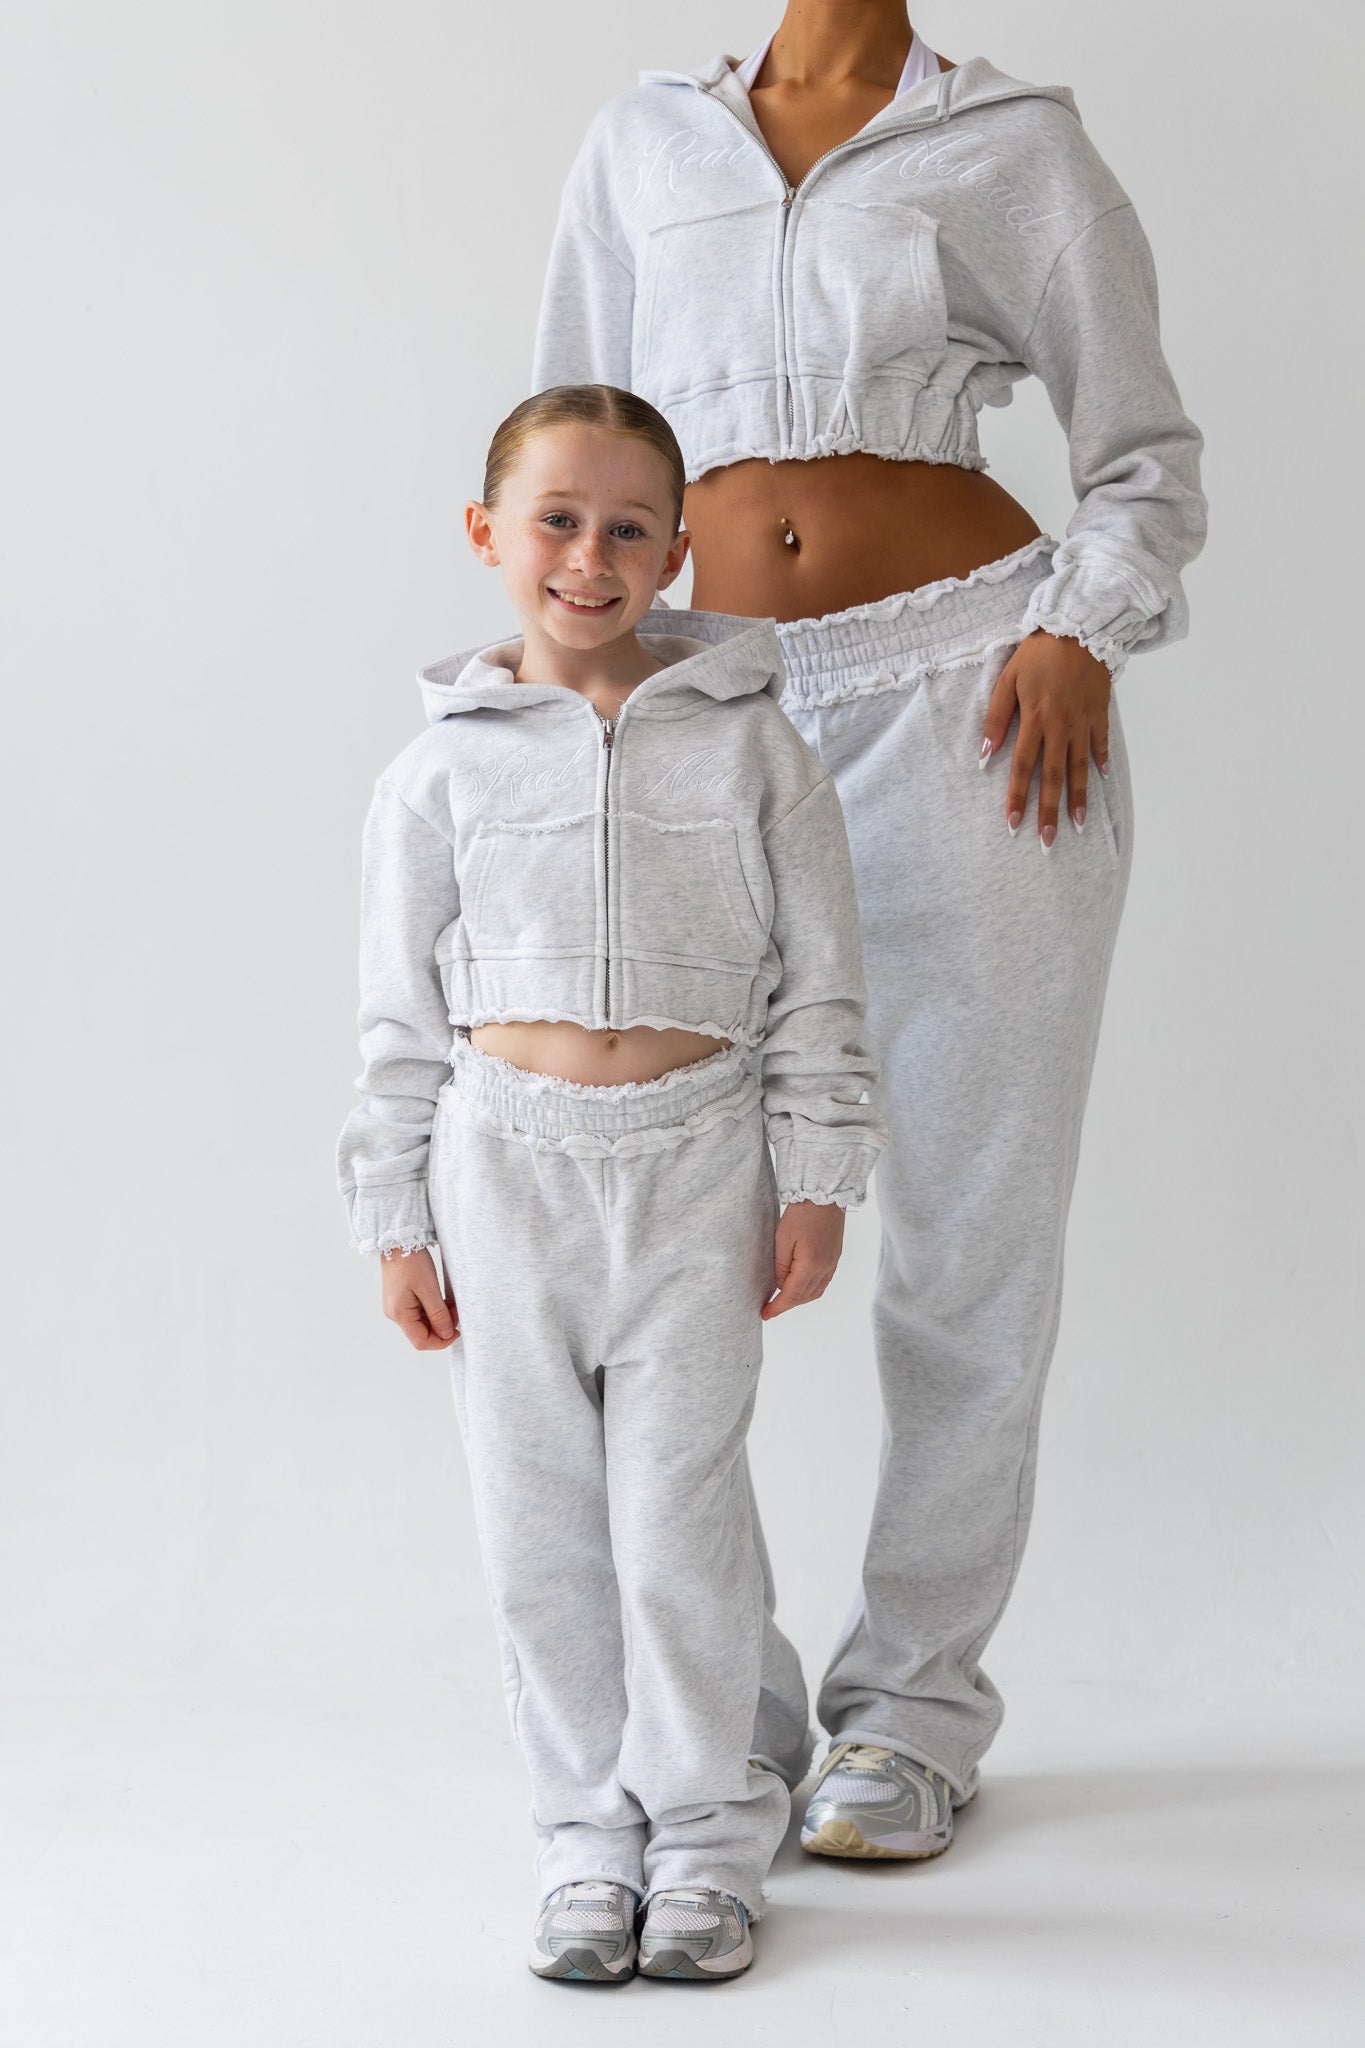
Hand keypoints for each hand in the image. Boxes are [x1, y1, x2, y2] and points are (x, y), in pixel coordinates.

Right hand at [380, 1246, 458, 1349]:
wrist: (398, 1240)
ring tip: (451, 1304)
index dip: (441, 1341)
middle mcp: (396, 1314)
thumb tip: (447, 1334)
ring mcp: (398, 1307)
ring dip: (439, 1318)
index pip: (421, 1341)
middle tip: (457, 1312)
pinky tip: (443, 1300)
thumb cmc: (411, 1262)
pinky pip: (420, 1313)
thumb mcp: (429, 1288)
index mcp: (399, 1314)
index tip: (457, 1332)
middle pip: (422, 1333)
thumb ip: (438, 1314)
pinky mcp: (402, 1299)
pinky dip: (433, 1310)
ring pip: (422, 1323)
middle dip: (442, 1327)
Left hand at [760, 1200, 845, 1319]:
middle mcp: (825, 1268)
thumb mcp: (782, 1239)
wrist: (823, 1195)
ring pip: (816, 1292)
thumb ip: (781, 1266)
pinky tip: (799, 1286)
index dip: (777, 1307)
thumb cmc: (801, 1213)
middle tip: (770, 1308)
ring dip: (799, 1299)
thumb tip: (781, 1285)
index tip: (765, 1314)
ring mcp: (832, 1263)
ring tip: (783, 1299)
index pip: (792, 1295)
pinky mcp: (835, 1257)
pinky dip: (810, 1289)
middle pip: (805, 1297)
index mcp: (811, 1264)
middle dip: (787, 1305)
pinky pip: (823, 1282)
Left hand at [980, 629, 1110, 845]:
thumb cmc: (1038, 651)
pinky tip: (1102, 780)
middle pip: (1053, 777)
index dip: (1017, 797)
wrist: (1079, 624)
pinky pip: (1101, 743)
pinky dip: (1101, 762)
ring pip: (1080, 767)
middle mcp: (1060, 726)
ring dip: (1078, 798)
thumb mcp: (1007, 679)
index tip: (1013, 824)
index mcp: (1035, 719)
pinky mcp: (1100, 712)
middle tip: (1046, 842)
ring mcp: (1083, 721)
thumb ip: (996, 718)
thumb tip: (984, 755)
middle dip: (1048, 811)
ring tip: (1076, 825)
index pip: (1022, 767)